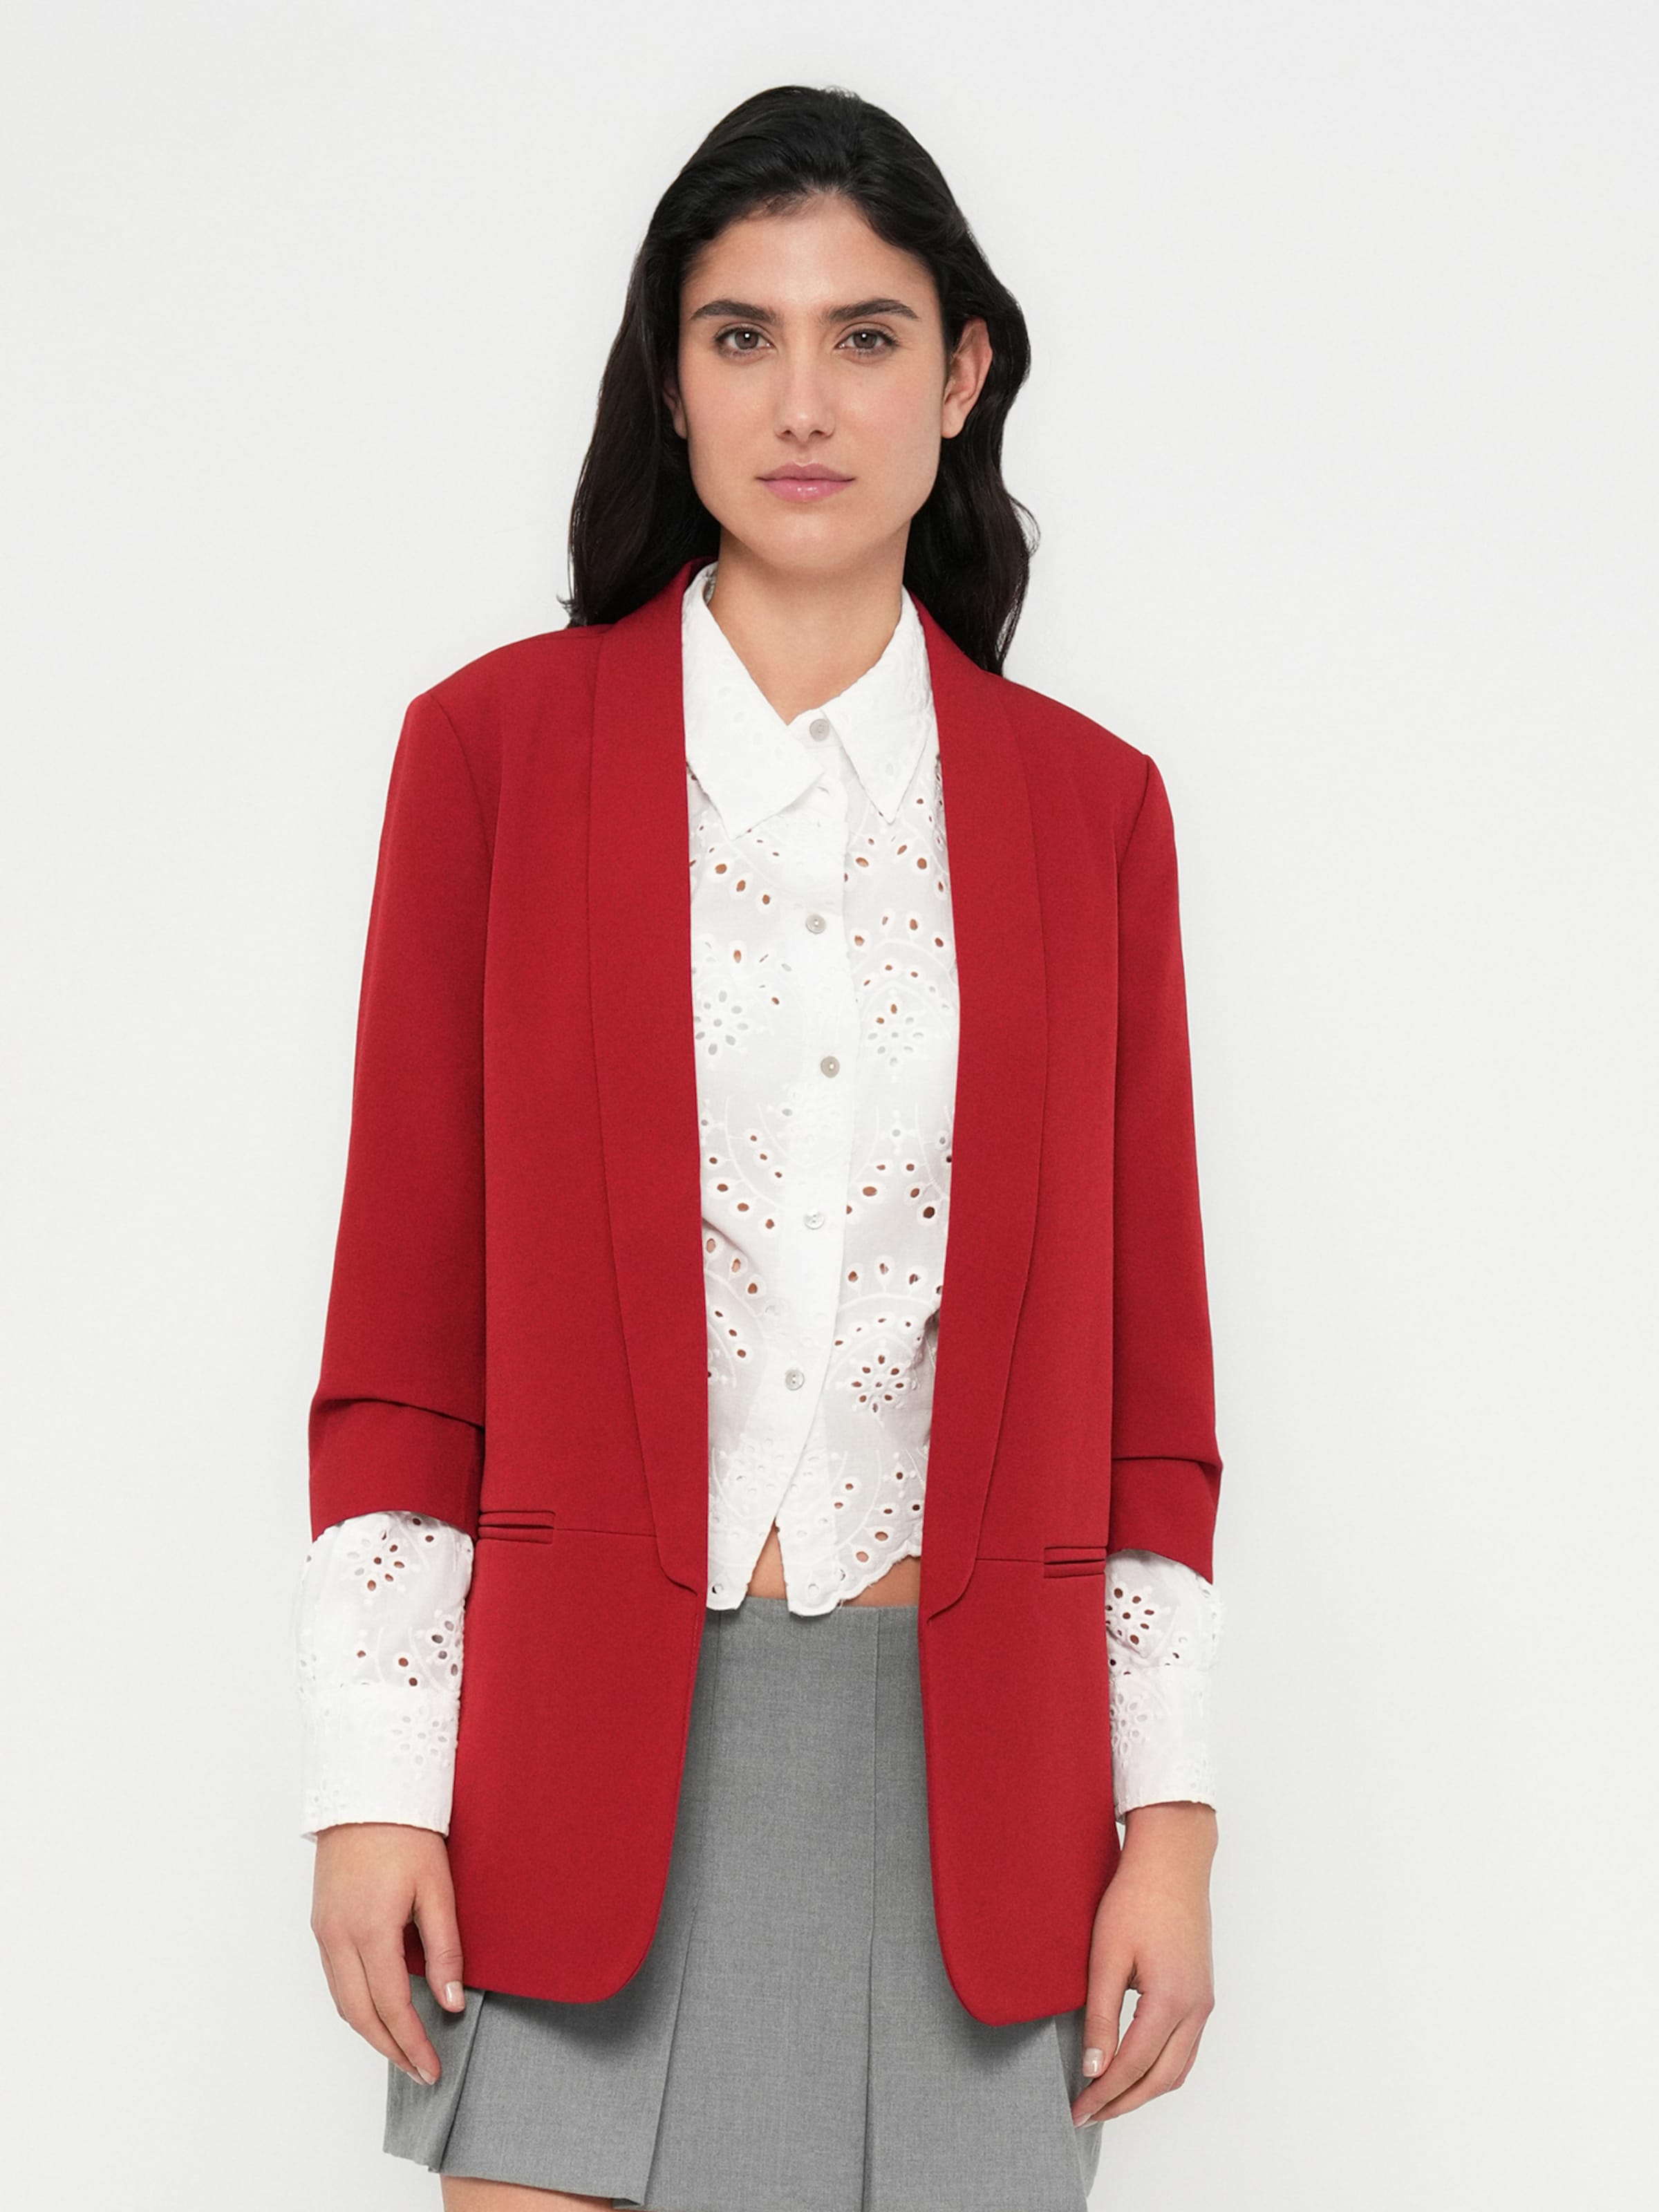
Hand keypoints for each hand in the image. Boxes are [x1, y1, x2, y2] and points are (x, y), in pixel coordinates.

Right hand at [310, 1822, 466, 2085]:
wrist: (364, 1791)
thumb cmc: (406, 1832)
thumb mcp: (437, 1888)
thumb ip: (446, 1948)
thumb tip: (451, 2003)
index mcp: (369, 1930)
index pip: (391, 2006)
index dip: (413, 2044)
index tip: (433, 2069)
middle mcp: (338, 1937)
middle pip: (360, 2015)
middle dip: (390, 2049)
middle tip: (420, 2069)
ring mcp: (323, 1931)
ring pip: (342, 2001)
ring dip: (371, 2030)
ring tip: (403, 2048)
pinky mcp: (320, 1922)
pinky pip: (334, 1978)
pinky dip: (356, 2004)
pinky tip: (378, 2008)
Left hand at [1071, 1801, 1216, 2126]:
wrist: (1172, 1861)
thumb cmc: (1135, 1899)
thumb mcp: (1107, 1956)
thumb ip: (1101, 2016)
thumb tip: (1093, 2069)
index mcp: (1170, 2001)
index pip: (1132, 2066)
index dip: (1103, 2093)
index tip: (1076, 2110)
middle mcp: (1195, 2009)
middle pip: (1161, 2079)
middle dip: (1124, 2102)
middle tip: (1088, 2113)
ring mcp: (1204, 2002)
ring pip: (1178, 2068)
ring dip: (1144, 2090)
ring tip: (1107, 2098)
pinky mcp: (1202, 1993)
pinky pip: (1185, 2048)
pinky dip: (1160, 2069)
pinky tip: (1135, 2068)